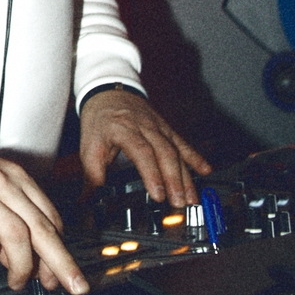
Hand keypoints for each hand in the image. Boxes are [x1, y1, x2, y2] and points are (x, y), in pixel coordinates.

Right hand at [0, 137, 87, 293]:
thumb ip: (6, 210)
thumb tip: (16, 252)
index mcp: (12, 176)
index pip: (49, 215)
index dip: (60, 247)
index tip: (62, 268)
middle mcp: (2, 184)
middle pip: (42, 228)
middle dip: (61, 262)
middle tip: (73, 285)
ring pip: (18, 237)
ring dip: (22, 265)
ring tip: (17, 280)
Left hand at [78, 91, 210, 206]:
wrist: (109, 91)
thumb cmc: (99, 119)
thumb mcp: (88, 144)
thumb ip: (92, 173)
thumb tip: (89, 198)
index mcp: (123, 128)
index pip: (141, 151)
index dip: (152, 173)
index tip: (158, 194)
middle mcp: (145, 127)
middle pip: (164, 153)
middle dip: (174, 180)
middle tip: (179, 203)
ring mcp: (159, 127)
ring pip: (176, 151)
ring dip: (186, 176)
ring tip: (192, 198)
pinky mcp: (167, 129)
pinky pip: (183, 143)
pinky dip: (195, 157)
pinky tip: (206, 170)